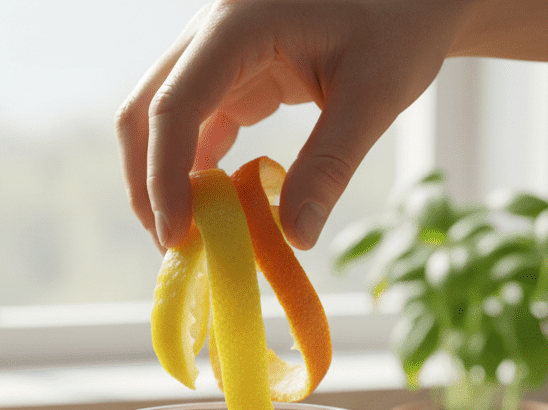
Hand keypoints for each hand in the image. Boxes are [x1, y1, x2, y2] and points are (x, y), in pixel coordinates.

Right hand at [115, 0, 470, 249]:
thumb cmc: (401, 24)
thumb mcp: (374, 96)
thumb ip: (330, 166)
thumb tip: (297, 239)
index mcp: (238, 25)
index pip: (175, 106)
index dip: (164, 177)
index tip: (178, 237)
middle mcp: (214, 33)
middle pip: (146, 110)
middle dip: (147, 183)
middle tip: (172, 247)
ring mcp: (219, 55)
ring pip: (162, 120)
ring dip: (166, 180)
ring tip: (190, 238)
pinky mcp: (235, 77)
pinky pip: (197, 127)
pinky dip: (197, 172)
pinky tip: (215, 212)